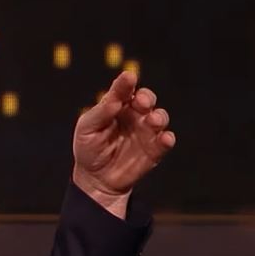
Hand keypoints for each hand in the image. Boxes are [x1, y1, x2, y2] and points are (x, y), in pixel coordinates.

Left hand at [72, 70, 175, 217]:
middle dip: (146, 98)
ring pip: (159, 117)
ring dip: (159, 117)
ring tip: (152, 121)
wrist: (95, 178)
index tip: (129, 77)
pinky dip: (167, 139)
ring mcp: (146, 131)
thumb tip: (114, 100)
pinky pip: (165, 141)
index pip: (123, 90)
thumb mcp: (87, 128)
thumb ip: (101, 113)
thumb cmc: (88, 148)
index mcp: (116, 105)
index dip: (126, 83)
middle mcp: (134, 114)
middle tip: (141, 101)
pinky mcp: (154, 149)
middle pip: (146, 99)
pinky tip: (165, 138)